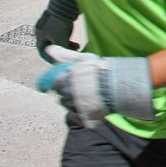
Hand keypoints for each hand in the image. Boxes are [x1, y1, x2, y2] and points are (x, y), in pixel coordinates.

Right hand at [35, 0, 79, 61]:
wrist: (65, 5)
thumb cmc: (60, 23)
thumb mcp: (61, 40)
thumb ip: (62, 51)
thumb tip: (68, 60)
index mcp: (39, 36)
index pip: (44, 52)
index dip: (52, 59)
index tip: (62, 63)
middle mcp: (43, 31)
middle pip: (52, 47)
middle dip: (62, 51)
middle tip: (71, 55)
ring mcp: (50, 26)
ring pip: (58, 41)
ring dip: (67, 46)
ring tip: (77, 47)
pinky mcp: (58, 22)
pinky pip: (62, 35)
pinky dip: (68, 40)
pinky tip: (76, 43)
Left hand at [37, 46, 155, 126]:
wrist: (118, 84)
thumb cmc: (99, 70)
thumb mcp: (82, 59)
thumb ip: (63, 55)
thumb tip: (48, 49)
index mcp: (63, 80)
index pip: (55, 85)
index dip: (63, 82)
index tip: (73, 81)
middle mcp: (67, 95)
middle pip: (62, 96)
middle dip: (69, 92)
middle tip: (83, 88)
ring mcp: (75, 107)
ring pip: (69, 106)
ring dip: (75, 103)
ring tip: (88, 96)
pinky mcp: (84, 117)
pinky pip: (78, 116)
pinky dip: (82, 113)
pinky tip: (91, 105)